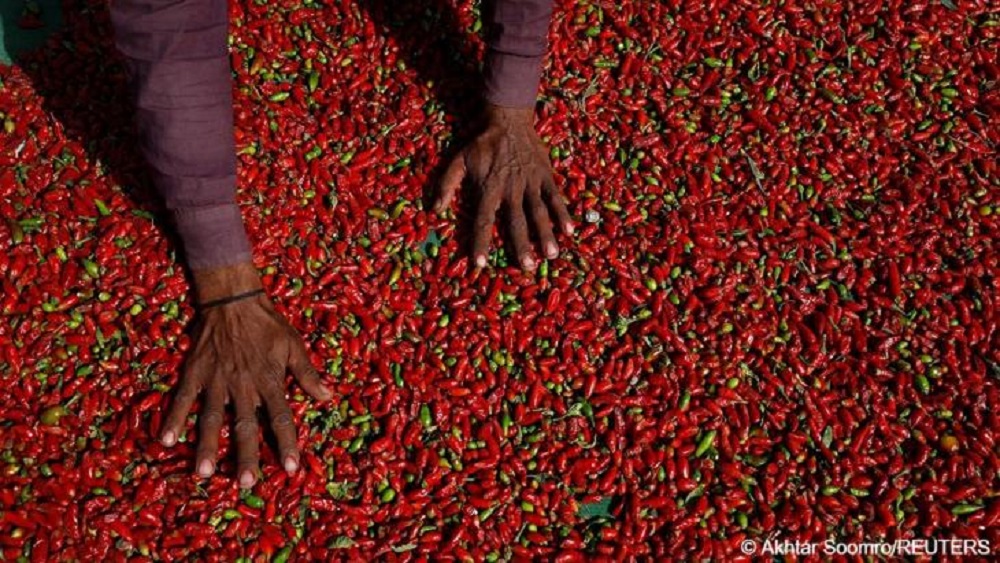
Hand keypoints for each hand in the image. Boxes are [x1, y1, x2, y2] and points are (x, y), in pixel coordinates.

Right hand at [159, 263, 330, 487]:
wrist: (233, 299)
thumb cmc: (268, 324)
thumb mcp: (294, 345)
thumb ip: (308, 374)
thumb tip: (328, 397)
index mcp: (269, 381)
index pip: (281, 418)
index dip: (287, 443)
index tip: (291, 469)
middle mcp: (243, 385)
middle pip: (244, 426)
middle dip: (246, 456)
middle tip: (246, 484)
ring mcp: (216, 380)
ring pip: (211, 418)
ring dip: (207, 446)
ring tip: (203, 474)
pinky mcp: (195, 372)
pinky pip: (183, 398)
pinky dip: (174, 419)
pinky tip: (167, 441)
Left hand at [434, 104, 573, 269]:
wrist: (508, 119)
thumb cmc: (482, 143)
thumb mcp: (458, 160)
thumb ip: (446, 185)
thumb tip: (434, 210)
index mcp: (488, 188)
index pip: (483, 220)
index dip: (480, 243)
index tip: (479, 264)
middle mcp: (510, 189)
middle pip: (516, 221)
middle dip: (522, 246)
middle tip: (527, 268)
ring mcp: (530, 182)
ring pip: (538, 212)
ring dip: (545, 234)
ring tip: (551, 255)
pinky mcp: (545, 175)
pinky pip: (555, 196)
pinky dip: (562, 213)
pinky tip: (569, 231)